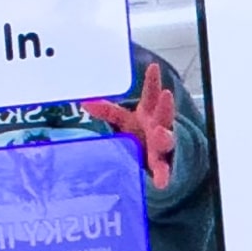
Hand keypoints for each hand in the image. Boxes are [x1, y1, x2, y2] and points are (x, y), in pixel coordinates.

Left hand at [85, 63, 178, 190]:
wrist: (160, 157)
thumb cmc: (141, 133)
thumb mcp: (125, 120)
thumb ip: (108, 111)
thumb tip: (84, 101)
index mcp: (150, 113)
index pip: (152, 94)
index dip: (153, 81)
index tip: (154, 67)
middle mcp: (159, 126)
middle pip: (164, 114)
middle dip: (165, 105)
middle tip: (166, 95)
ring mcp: (163, 146)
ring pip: (167, 140)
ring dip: (165, 137)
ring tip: (162, 135)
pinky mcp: (163, 165)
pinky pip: (164, 170)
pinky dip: (163, 176)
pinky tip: (162, 183)